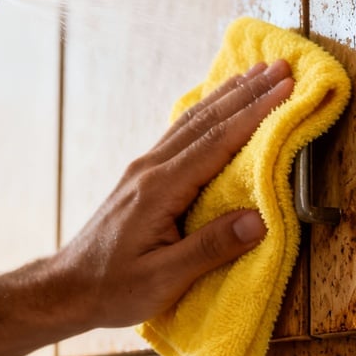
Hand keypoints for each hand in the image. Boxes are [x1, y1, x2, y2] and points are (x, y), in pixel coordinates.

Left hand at [48, 60, 294, 328]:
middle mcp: (151, 169)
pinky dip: (207, 112)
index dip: (254, 113)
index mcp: (159, 189)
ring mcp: (144, 170)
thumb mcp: (164, 278)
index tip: (286, 88)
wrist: (69, 288)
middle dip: (248, 92)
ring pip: (192, 121)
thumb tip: (258, 220)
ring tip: (257, 74)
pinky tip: (217, 105)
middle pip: (206, 120)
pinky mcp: (143, 178)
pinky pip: (180, 134)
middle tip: (282, 67)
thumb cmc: (114, 288)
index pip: (216, 141)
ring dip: (228, 96)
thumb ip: (211, 248)